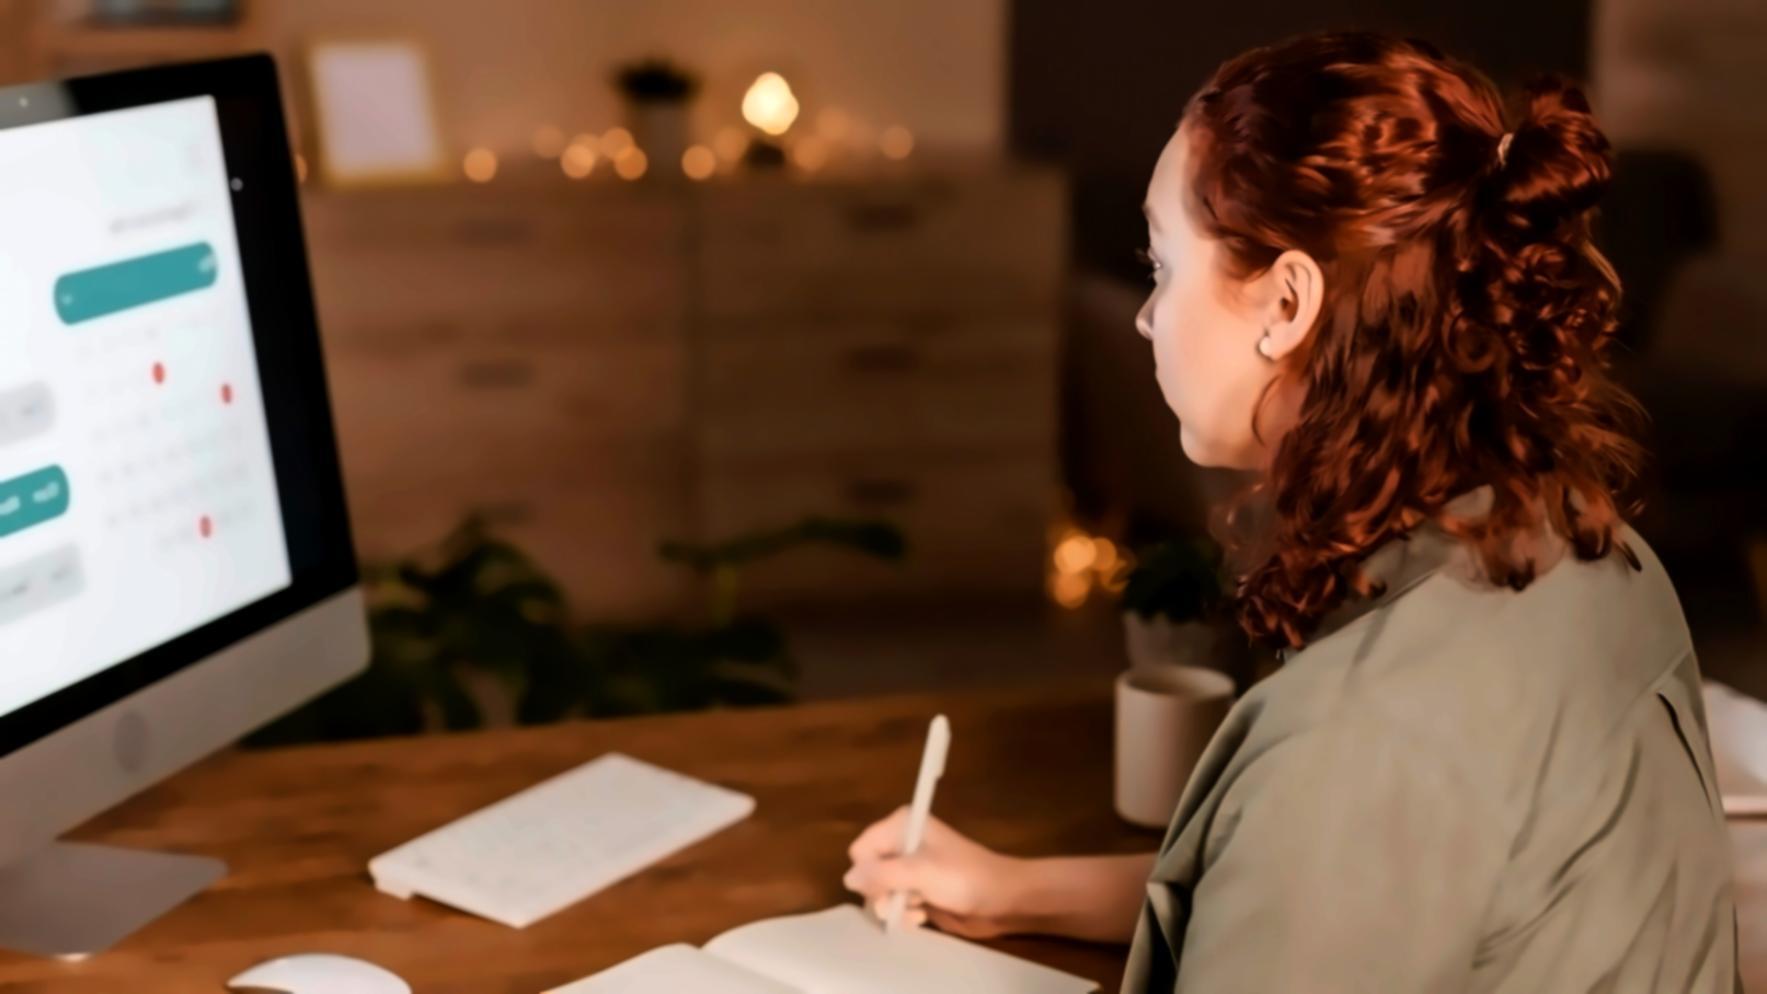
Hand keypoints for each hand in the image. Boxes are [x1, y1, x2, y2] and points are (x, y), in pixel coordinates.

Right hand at [842, 806, 1027, 939]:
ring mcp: (910, 869)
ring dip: (894, 907)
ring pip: (879, 893)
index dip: (868, 872)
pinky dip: (904, 914)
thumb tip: (847, 879)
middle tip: (903, 900)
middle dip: (881, 893)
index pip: (861, 850)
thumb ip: (881, 875)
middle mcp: (902, 844)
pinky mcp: (918, 891)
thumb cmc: (963, 878)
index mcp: (901, 826)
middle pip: (867, 873)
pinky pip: (894, 905)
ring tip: (917, 910)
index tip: (886, 885)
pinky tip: (922, 917)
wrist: (1002, 900)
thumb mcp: (920, 872)